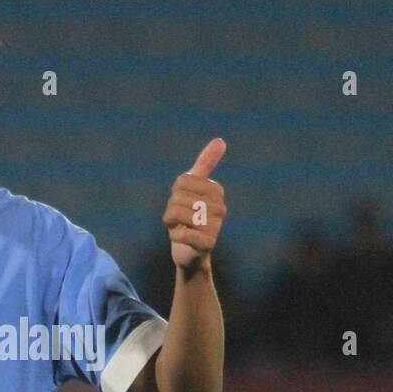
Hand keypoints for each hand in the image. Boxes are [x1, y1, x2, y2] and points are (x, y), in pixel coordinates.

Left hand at [164, 138, 226, 269]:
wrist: (189, 251)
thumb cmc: (190, 216)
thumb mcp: (195, 187)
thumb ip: (205, 164)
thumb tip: (221, 140)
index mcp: (216, 190)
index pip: (182, 181)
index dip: (175, 193)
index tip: (182, 203)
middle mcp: (220, 207)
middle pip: (178, 197)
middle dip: (171, 209)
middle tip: (180, 219)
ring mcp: (215, 226)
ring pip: (177, 214)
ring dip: (171, 223)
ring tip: (180, 228)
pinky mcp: (208, 244)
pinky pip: (182, 234)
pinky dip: (175, 236)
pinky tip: (182, 239)